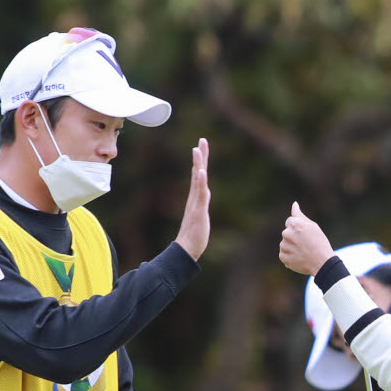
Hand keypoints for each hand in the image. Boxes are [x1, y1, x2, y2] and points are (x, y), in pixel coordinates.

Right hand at [175, 138, 210, 260]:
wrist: (186, 250)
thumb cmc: (194, 236)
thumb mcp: (201, 215)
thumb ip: (202, 202)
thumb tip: (204, 191)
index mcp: (196, 198)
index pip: (199, 175)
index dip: (200, 160)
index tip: (201, 145)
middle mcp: (195, 198)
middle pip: (198, 173)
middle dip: (200, 156)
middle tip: (201, 140)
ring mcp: (195, 203)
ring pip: (198, 180)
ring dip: (198, 164)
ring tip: (197, 150)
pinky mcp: (198, 210)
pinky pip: (199, 194)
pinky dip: (200, 182)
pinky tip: (200, 172)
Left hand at [279, 202, 334, 275]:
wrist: (322, 262)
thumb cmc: (319, 243)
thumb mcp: (312, 226)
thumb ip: (300, 215)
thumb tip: (294, 204)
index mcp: (295, 224)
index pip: (290, 222)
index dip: (298, 228)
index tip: (305, 234)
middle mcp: (287, 234)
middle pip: (287, 233)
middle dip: (293, 237)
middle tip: (305, 244)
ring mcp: (284, 246)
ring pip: (284, 244)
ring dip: (291, 247)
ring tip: (303, 252)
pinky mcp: (283, 257)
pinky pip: (283, 254)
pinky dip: (289, 256)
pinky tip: (299, 258)